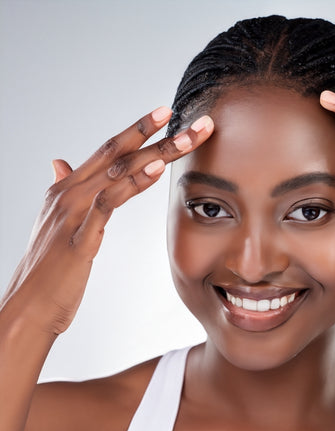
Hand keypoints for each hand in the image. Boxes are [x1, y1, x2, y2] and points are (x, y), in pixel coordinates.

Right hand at [1, 108, 213, 334]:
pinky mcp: (81, 238)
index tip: (166, 113)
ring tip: (188, 138)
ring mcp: (73, 213)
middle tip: (197, 121)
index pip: (109, 150)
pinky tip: (156, 171)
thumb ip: (65, 190)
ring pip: (119, 172)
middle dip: (159, 134)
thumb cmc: (50, 268)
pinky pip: (109, 203)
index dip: (138, 129)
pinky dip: (133, 185)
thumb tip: (59, 163)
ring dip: (158, 153)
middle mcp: (69, 192)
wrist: (29, 305)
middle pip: (120, 153)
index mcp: (68, 188)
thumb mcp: (58, 223)